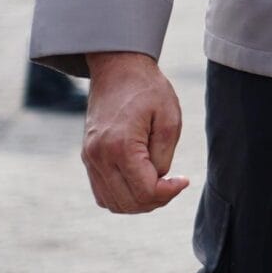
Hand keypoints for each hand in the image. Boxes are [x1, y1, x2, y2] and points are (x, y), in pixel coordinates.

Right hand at [80, 52, 191, 212]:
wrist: (118, 70)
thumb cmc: (148, 90)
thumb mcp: (170, 118)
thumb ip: (164, 156)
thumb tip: (158, 180)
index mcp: (120, 146)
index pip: (144, 191)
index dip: (169, 193)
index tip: (184, 179)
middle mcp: (99, 156)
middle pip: (127, 202)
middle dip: (156, 200)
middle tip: (174, 184)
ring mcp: (89, 158)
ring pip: (112, 202)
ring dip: (138, 202)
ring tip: (159, 184)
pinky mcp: (88, 157)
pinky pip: (102, 192)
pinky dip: (122, 196)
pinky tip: (142, 182)